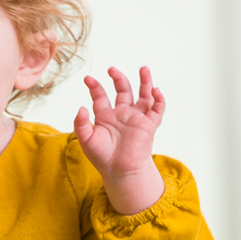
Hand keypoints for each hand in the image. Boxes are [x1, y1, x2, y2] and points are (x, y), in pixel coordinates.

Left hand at [74, 66, 166, 213]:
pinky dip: (159, 99)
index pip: (100, 96)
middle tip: (112, 69)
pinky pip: (157, 109)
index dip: (94, 86)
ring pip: (143, 95)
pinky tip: (156, 90)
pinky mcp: (149, 125)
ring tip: (143, 68)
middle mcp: (122, 114)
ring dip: (145, 81)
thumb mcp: (86, 140)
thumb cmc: (102, 158)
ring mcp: (136, 118)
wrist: (120, 172)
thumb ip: (81, 123)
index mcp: (105, 116)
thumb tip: (81, 107)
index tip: (87, 79)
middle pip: (123, 90)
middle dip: (118, 78)